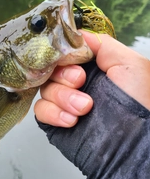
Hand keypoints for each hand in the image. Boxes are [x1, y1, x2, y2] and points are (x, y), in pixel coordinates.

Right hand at [35, 31, 149, 126]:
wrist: (130, 144)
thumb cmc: (137, 103)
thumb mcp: (130, 64)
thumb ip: (102, 44)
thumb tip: (76, 34)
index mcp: (93, 67)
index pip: (66, 52)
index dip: (65, 54)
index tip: (76, 62)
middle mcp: (77, 83)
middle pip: (52, 69)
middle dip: (64, 76)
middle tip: (80, 82)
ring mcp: (65, 102)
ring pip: (45, 89)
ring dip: (62, 97)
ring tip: (84, 108)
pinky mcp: (56, 120)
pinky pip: (41, 110)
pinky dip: (53, 113)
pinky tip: (71, 120)